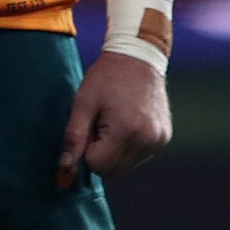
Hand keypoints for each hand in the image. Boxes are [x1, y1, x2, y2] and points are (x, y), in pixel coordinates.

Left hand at [58, 50, 172, 178]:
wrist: (138, 58)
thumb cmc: (106, 78)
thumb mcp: (83, 104)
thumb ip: (73, 139)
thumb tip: (64, 169)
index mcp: (127, 132)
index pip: (98, 166)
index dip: (86, 151)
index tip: (87, 129)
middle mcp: (148, 141)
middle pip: (112, 171)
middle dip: (99, 153)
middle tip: (98, 125)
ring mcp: (160, 140)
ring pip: (125, 166)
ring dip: (113, 151)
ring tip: (112, 121)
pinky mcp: (165, 138)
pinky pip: (138, 156)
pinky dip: (127, 146)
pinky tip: (126, 122)